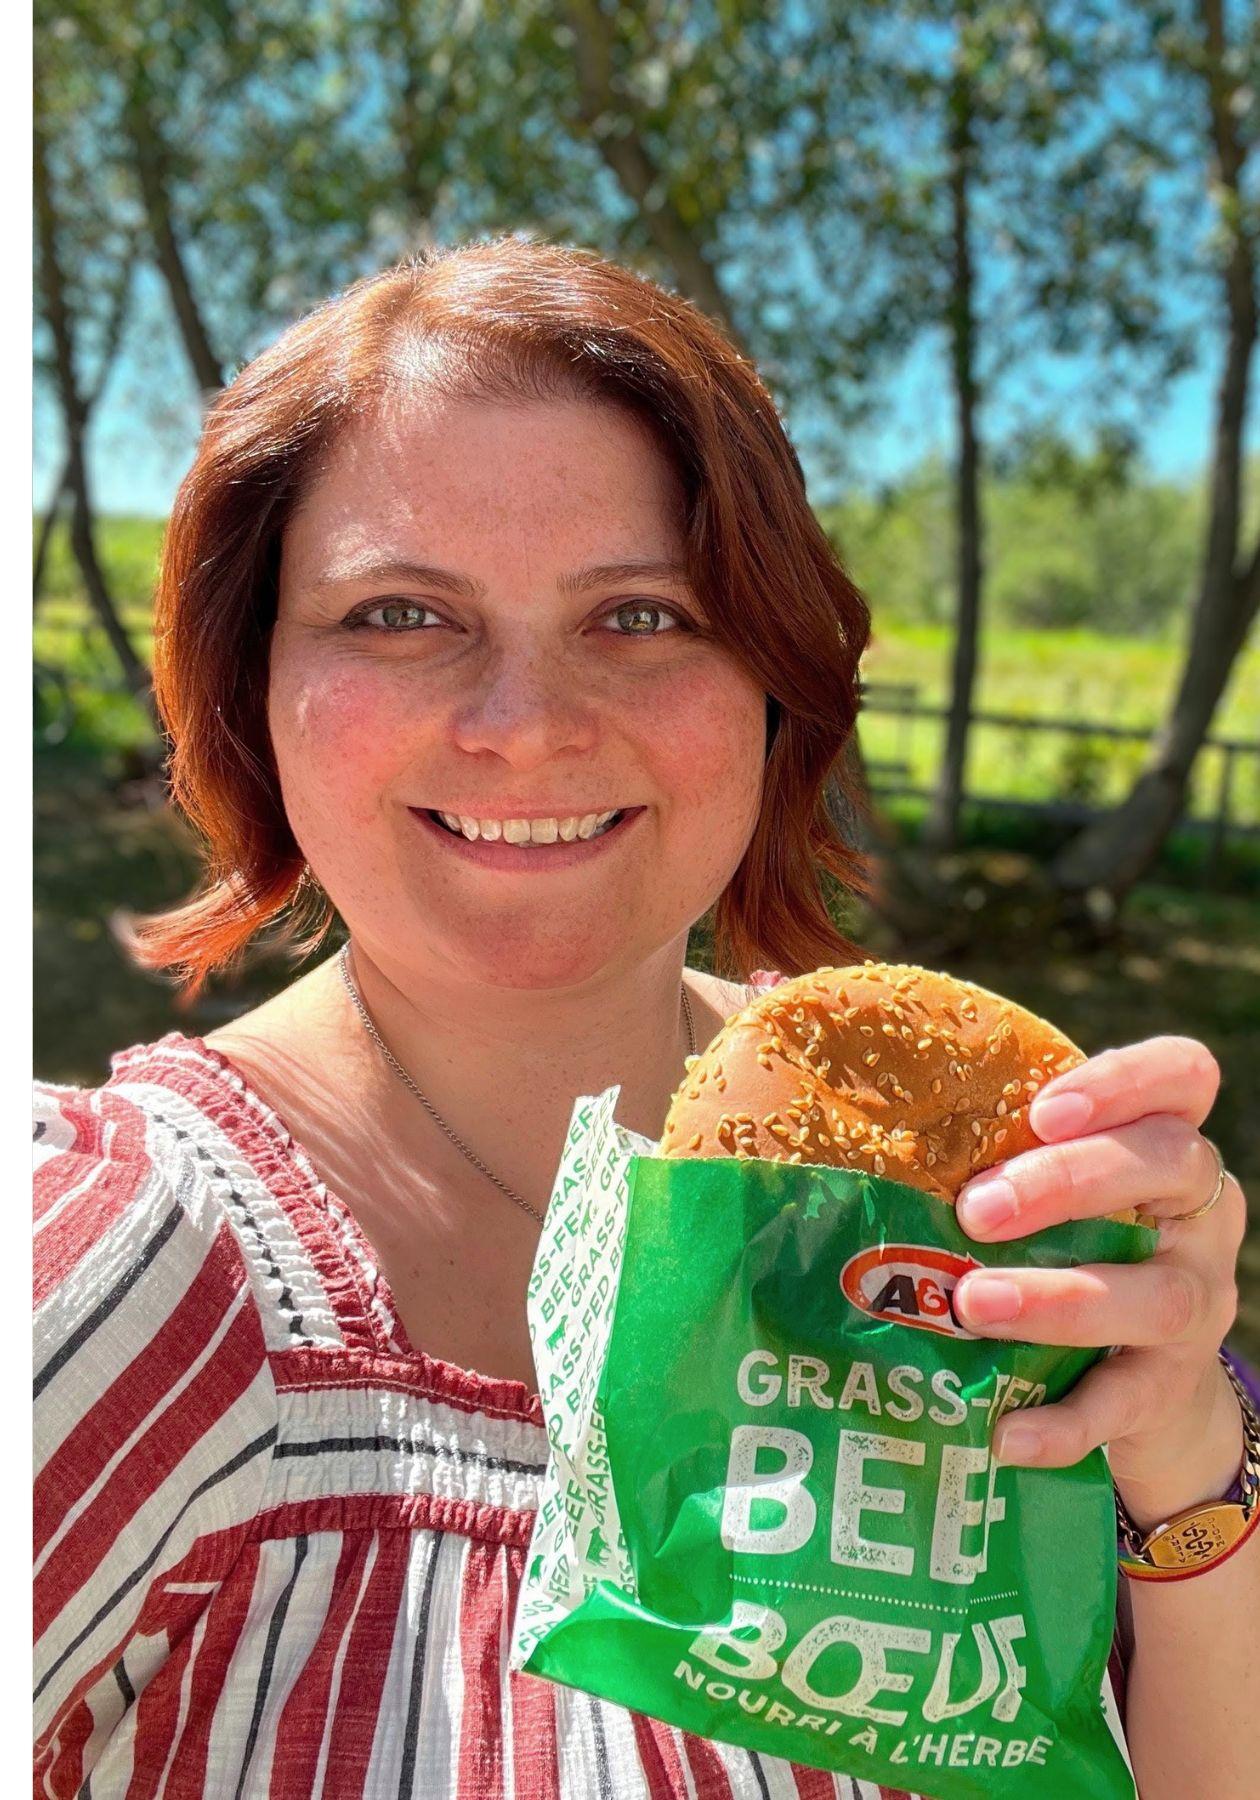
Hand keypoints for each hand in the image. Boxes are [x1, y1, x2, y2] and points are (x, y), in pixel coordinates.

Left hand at [950, 1036, 1247, 1516]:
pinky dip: (1063, 1421)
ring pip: (1155, 1293)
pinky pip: (1125, 1402)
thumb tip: (848, 1121)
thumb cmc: (1065, 1250)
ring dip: (1059, 1300)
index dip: (1126, 1080)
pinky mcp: (1172, 1387)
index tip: (1043, 1109)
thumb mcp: (1047, 1194)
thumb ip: (990, 1153)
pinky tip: (1003, 1432)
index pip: (1182, 1077)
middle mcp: (1199, 1213)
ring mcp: (1197, 1301)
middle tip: (976, 1211)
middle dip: (1069, 1180)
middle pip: (1171, 1163)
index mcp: (1165, 1143)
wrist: (1138, 1386)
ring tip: (974, 1304)